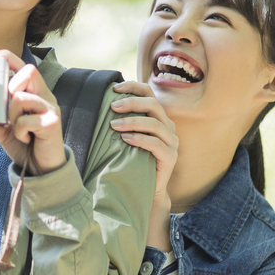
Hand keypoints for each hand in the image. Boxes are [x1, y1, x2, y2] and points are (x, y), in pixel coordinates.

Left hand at [0, 49, 65, 174]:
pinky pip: (26, 120)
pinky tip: (26, 138)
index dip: (8, 58)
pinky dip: (19, 131)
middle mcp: (44, 96)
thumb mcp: (4, 132)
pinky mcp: (53, 122)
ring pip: (22, 97)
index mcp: (33, 92)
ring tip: (15, 127)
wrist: (43, 167)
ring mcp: (50, 108)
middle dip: (11, 84)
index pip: (23, 66)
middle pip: (30, 71)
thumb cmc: (27, 144)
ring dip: (11, 114)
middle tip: (7, 103)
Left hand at [107, 81, 177, 203]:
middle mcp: (168, 126)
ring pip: (155, 123)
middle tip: (113, 107)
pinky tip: (125, 139)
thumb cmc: (132, 159)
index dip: (133, 87)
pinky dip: (140, 139)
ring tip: (114, 125)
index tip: (115, 88)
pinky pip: (156, 144)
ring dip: (132, 121)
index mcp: (158, 116)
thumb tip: (102, 102)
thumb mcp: (127, 135)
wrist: (145, 188)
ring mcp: (171, 141)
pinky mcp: (171, 157)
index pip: (149, 93)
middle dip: (132, 103)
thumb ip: (122, 119)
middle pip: (153, 105)